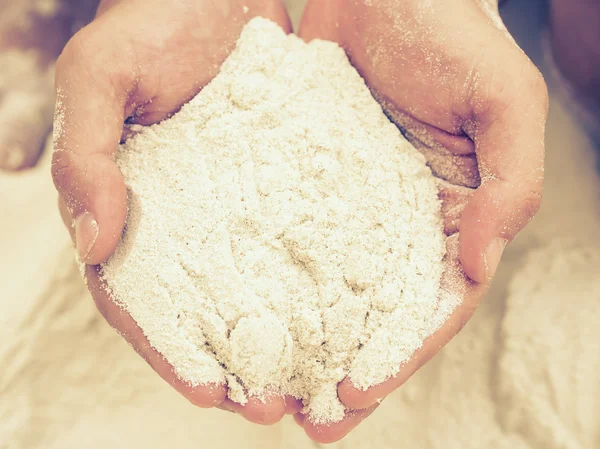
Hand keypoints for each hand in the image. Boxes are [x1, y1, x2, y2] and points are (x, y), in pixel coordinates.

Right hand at [52, 0, 300, 424]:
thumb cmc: (148, 25)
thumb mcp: (100, 78)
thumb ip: (85, 156)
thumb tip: (91, 243)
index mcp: (133, 212)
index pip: (142, 301)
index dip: (170, 352)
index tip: (208, 392)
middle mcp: (188, 224)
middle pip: (209, 313)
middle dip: (241, 366)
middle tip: (279, 408)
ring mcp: (238, 209)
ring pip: (260, 289)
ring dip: (289, 339)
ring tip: (324, 382)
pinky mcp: (283, 187)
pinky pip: (304, 241)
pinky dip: (321, 281)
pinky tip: (350, 311)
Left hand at [297, 0, 547, 441]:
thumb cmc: (448, 33)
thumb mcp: (505, 101)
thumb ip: (510, 181)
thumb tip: (477, 260)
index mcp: (450, 216)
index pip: (430, 304)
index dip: (400, 354)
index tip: (359, 395)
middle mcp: (395, 221)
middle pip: (372, 311)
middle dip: (345, 368)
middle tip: (311, 421)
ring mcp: (344, 205)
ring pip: (323, 286)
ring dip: (301, 339)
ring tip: (268, 388)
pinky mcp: (298, 179)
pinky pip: (281, 235)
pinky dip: (266, 279)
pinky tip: (240, 312)